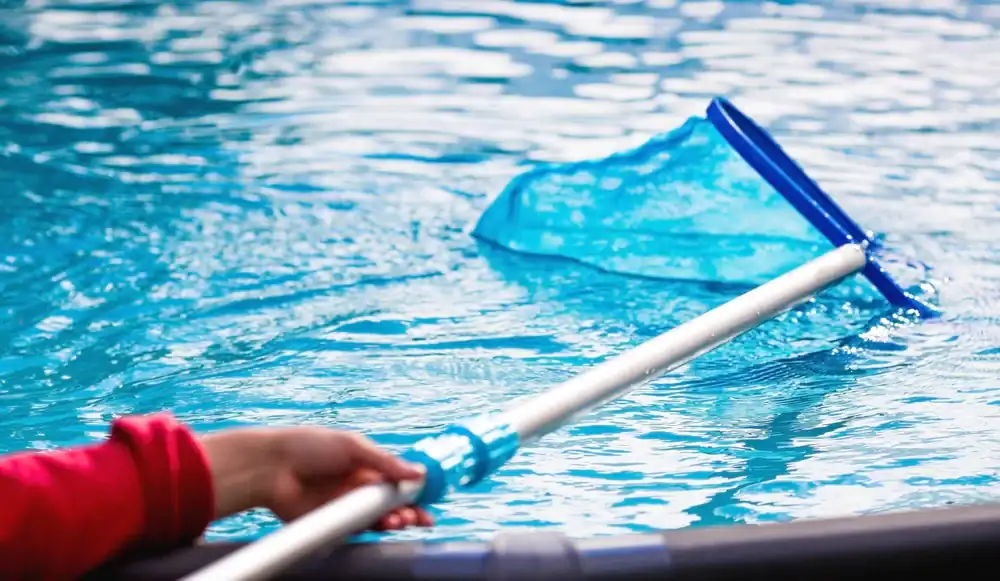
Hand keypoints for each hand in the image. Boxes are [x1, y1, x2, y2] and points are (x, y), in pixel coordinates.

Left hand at [201, 427, 433, 531]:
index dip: (413, 490)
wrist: (270, 468)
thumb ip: (385, 461)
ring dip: (394, 520)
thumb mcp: (352, 446)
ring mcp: (345, 505)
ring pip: (378, 518)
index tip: (428, 499)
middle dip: (409, 510)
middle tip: (420, 517)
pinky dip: (373, 529)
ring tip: (401, 520)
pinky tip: (383, 526)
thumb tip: (418, 472)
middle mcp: (357, 485)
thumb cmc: (308, 446)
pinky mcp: (332, 521)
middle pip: (391, 502)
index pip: (396, 480)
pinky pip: (358, 528)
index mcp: (365, 464)